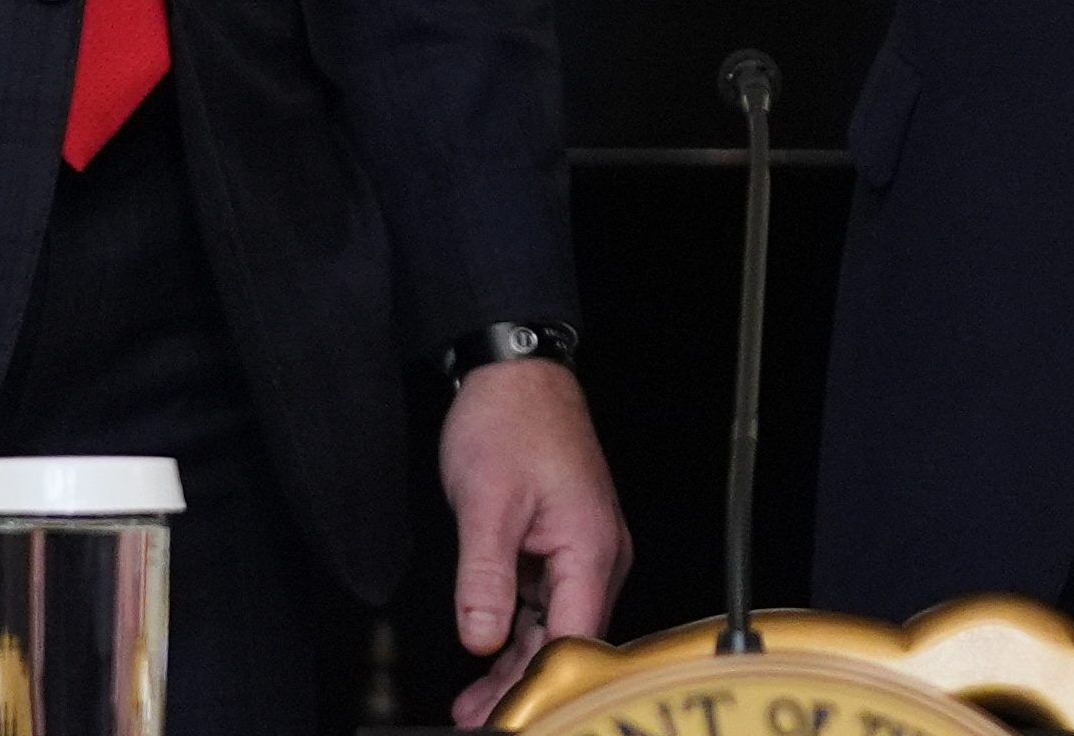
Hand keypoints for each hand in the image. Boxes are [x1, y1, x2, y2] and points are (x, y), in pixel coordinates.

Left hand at [437, 357, 631, 725]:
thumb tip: (482, 639)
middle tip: (480, 720)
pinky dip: (516, 634)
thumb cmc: (511, 422)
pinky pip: (544, 604)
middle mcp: (598, 554)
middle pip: (567, 640)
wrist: (516, 373)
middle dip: (526, 685)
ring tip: (476, 706)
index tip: (508, 715)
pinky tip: (490, 660)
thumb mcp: (486, 503)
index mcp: (590, 546)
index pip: (573, 638)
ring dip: (517, 666)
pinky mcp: (562, 545)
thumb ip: (484, 577)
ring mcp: (582, 550)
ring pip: (554, 626)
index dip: (541, 685)